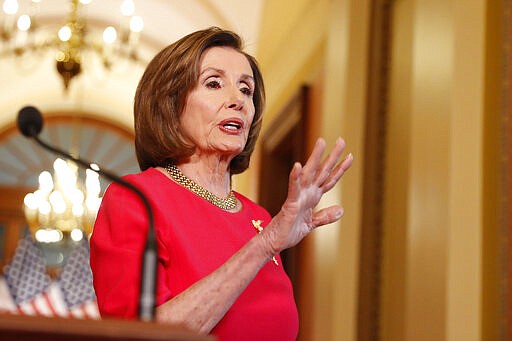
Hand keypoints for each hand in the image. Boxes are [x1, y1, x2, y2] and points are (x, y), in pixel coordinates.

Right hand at [261, 137, 352, 255]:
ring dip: (315, 158)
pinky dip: (295, 177)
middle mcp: (307, 193)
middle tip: (342, 140)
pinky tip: (297, 166)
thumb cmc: (289, 232)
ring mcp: (298, 196)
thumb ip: (325, 216)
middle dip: (333, 156)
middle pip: (322, 171)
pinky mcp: (290, 204)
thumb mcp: (312, 224)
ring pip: (309, 174)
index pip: (329, 179)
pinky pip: (293, 188)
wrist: (274, 242)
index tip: (350, 156)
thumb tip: (341, 210)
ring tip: (321, 143)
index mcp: (312, 197)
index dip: (340, 168)